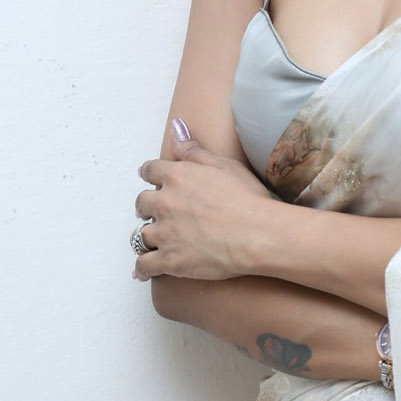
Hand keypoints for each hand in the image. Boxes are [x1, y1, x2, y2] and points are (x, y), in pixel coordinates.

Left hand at [133, 119, 279, 281]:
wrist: (258, 234)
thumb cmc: (247, 198)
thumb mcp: (223, 164)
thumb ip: (194, 149)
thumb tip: (176, 129)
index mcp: (177, 176)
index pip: (150, 171)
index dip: (150, 174)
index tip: (151, 178)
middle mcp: (165, 203)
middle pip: (141, 203)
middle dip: (147, 206)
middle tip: (156, 211)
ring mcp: (165, 233)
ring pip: (142, 235)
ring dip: (149, 236)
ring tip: (157, 240)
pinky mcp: (170, 260)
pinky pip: (144, 265)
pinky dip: (142, 269)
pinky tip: (143, 271)